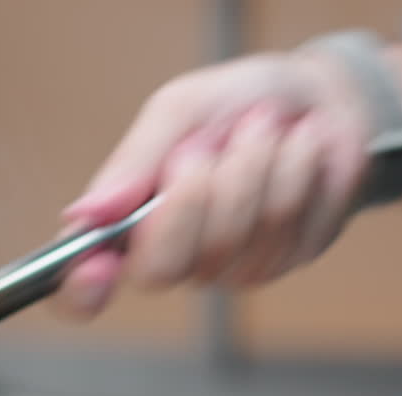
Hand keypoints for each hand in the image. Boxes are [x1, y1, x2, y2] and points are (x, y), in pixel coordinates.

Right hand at [54, 49, 374, 319]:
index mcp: (124, 223)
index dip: (81, 291)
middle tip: (204, 145)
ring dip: (251, 165)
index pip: (82, 289)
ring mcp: (226, 267)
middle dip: (188, 198)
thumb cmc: (236, 103)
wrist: (320, 97)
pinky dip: (292, 170)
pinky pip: (282, 226)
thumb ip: (132, 162)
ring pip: (231, 239)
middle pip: (159, 269)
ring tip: (260, 128)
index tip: (97, 267)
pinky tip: (296, 150)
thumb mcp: (176, 111)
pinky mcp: (282, 261)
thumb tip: (84, 214)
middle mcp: (170, 257)